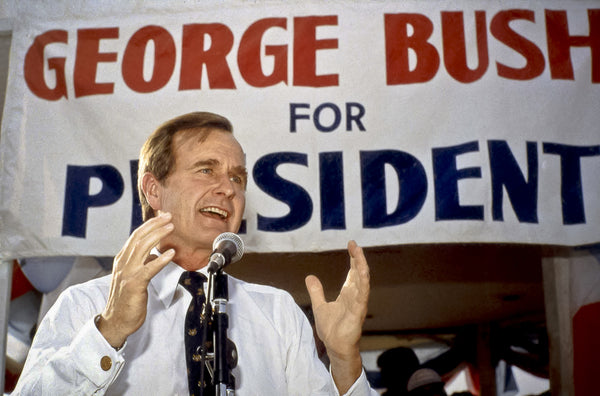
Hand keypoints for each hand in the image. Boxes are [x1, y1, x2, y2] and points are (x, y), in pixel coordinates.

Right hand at [97, 212, 174, 347]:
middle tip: (169, 217)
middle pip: (139, 238)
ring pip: (142, 248)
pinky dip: (161, 259)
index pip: (135, 236)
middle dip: (155, 225)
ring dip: (158, 235)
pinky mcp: (134, 284)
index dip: (149, 225)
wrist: (116, 321)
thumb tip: (154, 253)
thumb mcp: (133, 277)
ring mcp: (127, 273)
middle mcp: (122, 263)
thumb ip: (141, 264)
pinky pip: (149, 268)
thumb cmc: (126, 300)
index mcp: (122, 260)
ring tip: (171, 228)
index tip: (163, 218)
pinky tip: (171, 253)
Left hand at [305, 240, 369, 392]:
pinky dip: (363, 281)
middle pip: (358, 272)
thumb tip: (309, 277)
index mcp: (347, 293)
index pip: (353, 272)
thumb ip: (316, 291)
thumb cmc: (331, 329)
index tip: (351, 245)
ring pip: (362, 280)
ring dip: (361, 265)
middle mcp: (355, 295)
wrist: (334, 346)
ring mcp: (358, 302)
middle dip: (357, 258)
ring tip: (359, 251)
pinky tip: (362, 270)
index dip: (353, 259)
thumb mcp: (319, 305)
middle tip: (354, 244)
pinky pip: (363, 293)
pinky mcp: (359, 310)